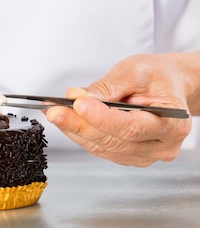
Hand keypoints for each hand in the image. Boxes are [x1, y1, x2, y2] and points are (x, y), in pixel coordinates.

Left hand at [45, 53, 196, 166]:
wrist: (167, 86)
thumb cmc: (157, 77)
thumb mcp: (135, 71)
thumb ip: (107, 87)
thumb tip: (78, 97)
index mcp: (172, 122)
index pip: (131, 127)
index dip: (101, 118)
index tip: (77, 105)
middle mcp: (162, 145)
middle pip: (113, 140)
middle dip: (79, 124)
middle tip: (54, 110)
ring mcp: (145, 154)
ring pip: (102, 147)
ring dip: (74, 130)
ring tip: (54, 112)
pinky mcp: (128, 156)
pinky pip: (99, 148)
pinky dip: (79, 134)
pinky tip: (66, 120)